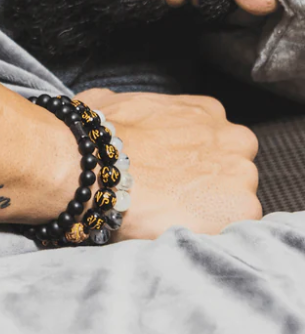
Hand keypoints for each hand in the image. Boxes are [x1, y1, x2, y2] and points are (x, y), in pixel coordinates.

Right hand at [77, 89, 260, 240]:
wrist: (92, 169)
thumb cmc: (94, 137)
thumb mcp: (107, 102)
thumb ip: (129, 106)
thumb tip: (114, 108)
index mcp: (207, 110)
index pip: (215, 138)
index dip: (193, 158)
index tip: (172, 170)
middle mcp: (232, 138)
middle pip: (232, 167)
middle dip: (208, 182)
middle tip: (173, 196)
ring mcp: (241, 174)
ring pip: (235, 198)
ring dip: (210, 209)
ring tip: (173, 217)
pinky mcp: (241, 209)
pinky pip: (234, 226)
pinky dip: (211, 231)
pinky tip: (180, 228)